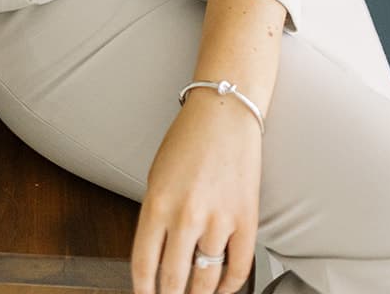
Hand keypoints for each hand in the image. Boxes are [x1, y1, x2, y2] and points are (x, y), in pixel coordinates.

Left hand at [131, 91, 262, 293]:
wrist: (225, 114)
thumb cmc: (188, 140)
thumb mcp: (156, 177)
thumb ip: (155, 218)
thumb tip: (155, 259)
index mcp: (157, 204)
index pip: (144, 266)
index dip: (143, 292)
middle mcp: (186, 216)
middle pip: (174, 280)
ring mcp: (219, 220)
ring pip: (206, 281)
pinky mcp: (247, 220)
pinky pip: (239, 269)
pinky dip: (229, 286)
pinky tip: (221, 287)